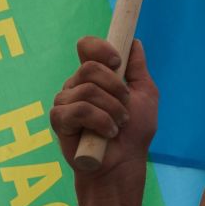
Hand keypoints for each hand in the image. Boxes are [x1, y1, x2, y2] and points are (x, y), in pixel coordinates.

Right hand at [51, 37, 159, 199]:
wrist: (124, 163)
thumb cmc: (135, 131)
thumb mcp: (145, 94)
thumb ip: (137, 68)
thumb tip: (134, 41)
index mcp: (96, 76)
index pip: (87, 47)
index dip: (100, 48)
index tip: (117, 62)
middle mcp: (77, 85)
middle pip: (90, 67)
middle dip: (116, 89)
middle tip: (125, 108)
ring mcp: (65, 102)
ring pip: (87, 90)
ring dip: (112, 110)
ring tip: (118, 125)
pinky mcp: (59, 120)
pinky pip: (78, 110)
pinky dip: (100, 121)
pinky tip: (107, 133)